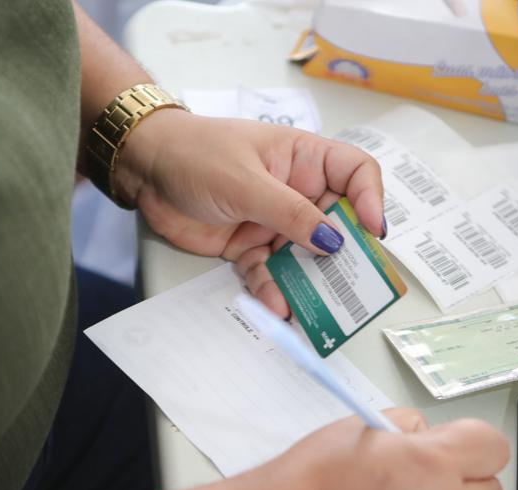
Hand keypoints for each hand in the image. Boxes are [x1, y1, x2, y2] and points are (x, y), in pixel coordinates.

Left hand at [114, 110, 384, 318]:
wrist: (145, 169)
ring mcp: (272, 221)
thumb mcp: (247, 181)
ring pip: (303, 257)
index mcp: (304, 159)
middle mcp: (295, 191)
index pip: (355, 173)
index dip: (371, 199)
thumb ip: (290, 213)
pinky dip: (273, 289)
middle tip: (352, 286)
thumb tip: (333, 241)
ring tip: (314, 308)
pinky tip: (276, 304)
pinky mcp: (249, 246)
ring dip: (309, 282)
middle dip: (344, 257)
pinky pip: (270, 273)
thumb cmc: (196, 154)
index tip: (372, 231)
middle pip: (335, 225)